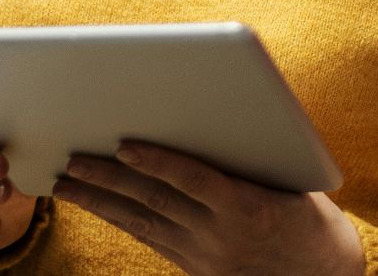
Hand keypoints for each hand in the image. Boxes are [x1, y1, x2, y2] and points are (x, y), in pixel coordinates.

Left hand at [52, 142, 362, 275]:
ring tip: (67, 184)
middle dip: (108, 180)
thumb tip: (202, 118)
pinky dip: (122, 219)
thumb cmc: (311, 218)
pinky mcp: (197, 269)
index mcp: (247, 207)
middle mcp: (219, 235)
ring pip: (142, 223)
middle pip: (154, 201)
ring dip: (101, 202)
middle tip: (71, 160)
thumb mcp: (290, 181)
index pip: (192, 180)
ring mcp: (205, 256)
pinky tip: (99, 206)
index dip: (157, 161)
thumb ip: (245, 160)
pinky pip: (151, 240)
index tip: (124, 145)